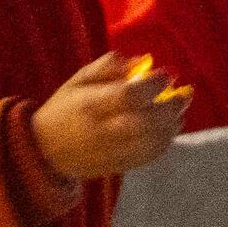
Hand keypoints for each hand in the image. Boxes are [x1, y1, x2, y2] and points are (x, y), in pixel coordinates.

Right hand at [33, 53, 189, 180]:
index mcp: (88, 104)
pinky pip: (151, 155)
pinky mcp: (120, 165)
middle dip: (171, 106)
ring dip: (173, 123)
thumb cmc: (65, 107)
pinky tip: (169, 127)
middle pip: (147, 121)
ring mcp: (111, 151)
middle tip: (182, 93)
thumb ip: (108, 66)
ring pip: (154, 141)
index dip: (154, 85)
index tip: (166, 75)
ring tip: (177, 109)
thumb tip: (143, 61)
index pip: (128, 96)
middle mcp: (101, 130)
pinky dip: (166, 139)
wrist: (45, 150)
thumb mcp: (78, 80)